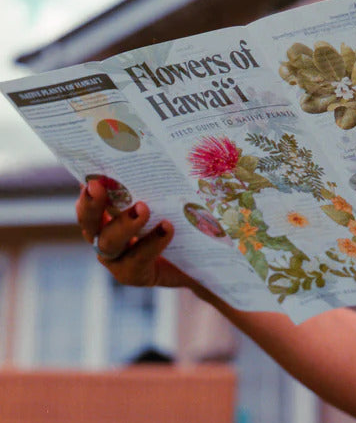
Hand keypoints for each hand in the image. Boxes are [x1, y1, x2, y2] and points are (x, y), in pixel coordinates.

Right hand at [76, 180, 193, 288]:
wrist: (201, 259)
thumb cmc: (182, 220)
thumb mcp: (170, 196)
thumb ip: (158, 178)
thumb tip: (164, 147)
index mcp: (108, 215)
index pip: (90, 201)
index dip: (86, 190)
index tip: (89, 177)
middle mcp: (106, 237)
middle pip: (88, 223)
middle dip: (91, 204)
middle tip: (98, 186)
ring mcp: (117, 259)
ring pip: (109, 242)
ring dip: (124, 224)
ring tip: (143, 208)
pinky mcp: (134, 275)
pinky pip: (138, 259)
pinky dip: (151, 242)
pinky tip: (166, 227)